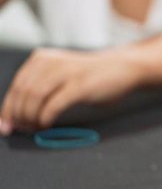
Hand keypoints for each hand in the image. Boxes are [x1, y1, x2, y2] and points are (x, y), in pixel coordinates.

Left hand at [0, 48, 140, 133]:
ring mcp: (66, 72)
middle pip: (22, 92)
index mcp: (41, 59)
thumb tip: (16, 116)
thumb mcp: (61, 75)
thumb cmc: (91, 77)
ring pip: (34, 98)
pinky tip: (46, 125)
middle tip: (23, 130)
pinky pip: (53, 105)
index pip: (16, 85)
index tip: (6, 126)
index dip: (7, 108)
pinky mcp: (80, 85)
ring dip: (30, 118)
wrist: (123, 68)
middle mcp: (51, 62)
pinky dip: (45, 118)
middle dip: (18, 116)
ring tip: (35, 128)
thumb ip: (40, 88)